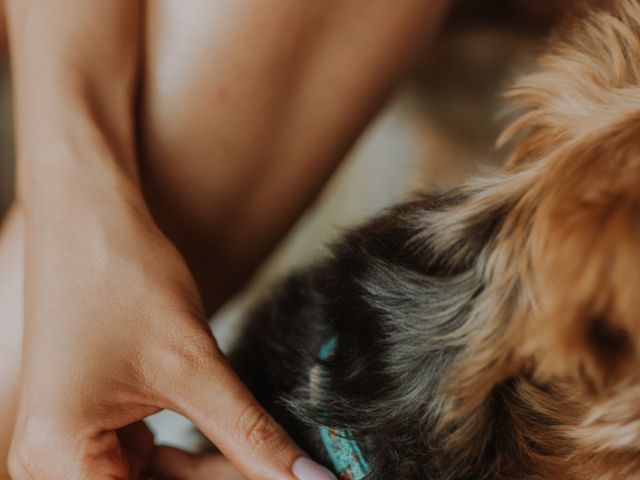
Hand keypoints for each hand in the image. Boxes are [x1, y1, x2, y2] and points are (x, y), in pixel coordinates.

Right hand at [8, 186, 328, 478]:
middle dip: (216, 479)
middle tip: (279, 468)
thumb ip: (250, 437)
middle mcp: (47, 463)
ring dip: (205, 472)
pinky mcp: (85, 427)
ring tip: (254, 447)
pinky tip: (222, 438)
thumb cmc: (122, 277)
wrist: (90, 221)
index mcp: (58, 459)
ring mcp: (65, 447)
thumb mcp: (195, 368)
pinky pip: (140, 464)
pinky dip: (185, 456)